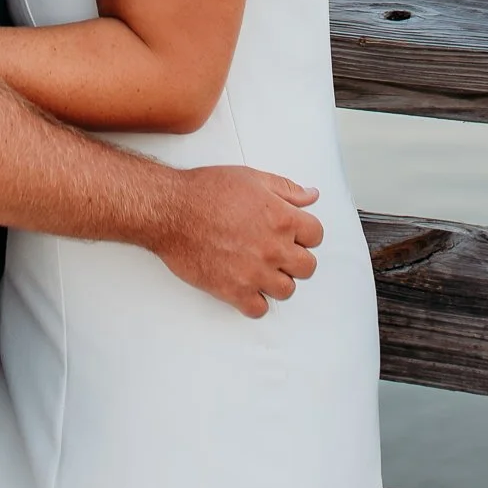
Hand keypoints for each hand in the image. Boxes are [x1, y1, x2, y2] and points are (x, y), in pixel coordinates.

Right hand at [154, 165, 322, 317]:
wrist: (170, 211)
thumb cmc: (205, 191)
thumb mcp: (250, 177)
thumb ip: (285, 188)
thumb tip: (310, 195)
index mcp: (281, 218)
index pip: (317, 235)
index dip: (306, 233)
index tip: (294, 234)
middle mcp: (273, 248)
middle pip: (308, 267)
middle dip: (295, 258)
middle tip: (278, 251)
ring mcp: (255, 273)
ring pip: (287, 290)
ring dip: (277, 280)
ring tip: (261, 267)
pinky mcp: (234, 291)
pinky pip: (259, 309)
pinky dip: (255, 300)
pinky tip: (247, 285)